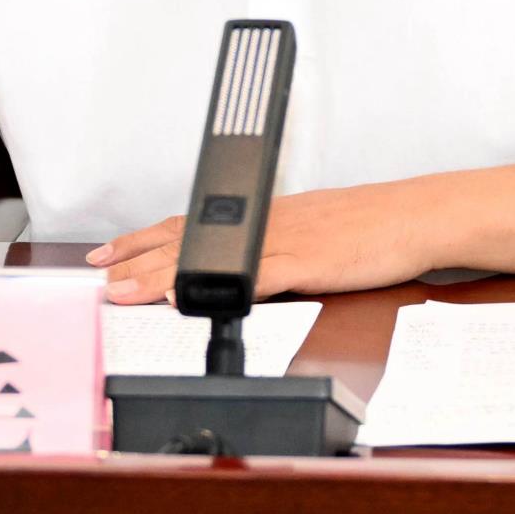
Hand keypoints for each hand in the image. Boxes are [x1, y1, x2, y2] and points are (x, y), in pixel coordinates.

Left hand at [87, 180, 436, 304]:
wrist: (417, 215)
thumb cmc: (376, 225)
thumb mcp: (319, 230)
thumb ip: (282, 247)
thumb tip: (254, 266)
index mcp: (267, 217)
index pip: (193, 225)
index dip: (146, 238)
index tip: (110, 251)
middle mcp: (266, 225)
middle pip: (187, 240)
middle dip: (136, 258)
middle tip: (97, 272)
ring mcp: (284, 243)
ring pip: (208, 258)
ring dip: (160, 275)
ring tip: (121, 290)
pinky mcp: (306, 263)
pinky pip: (253, 277)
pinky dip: (217, 287)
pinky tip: (190, 298)